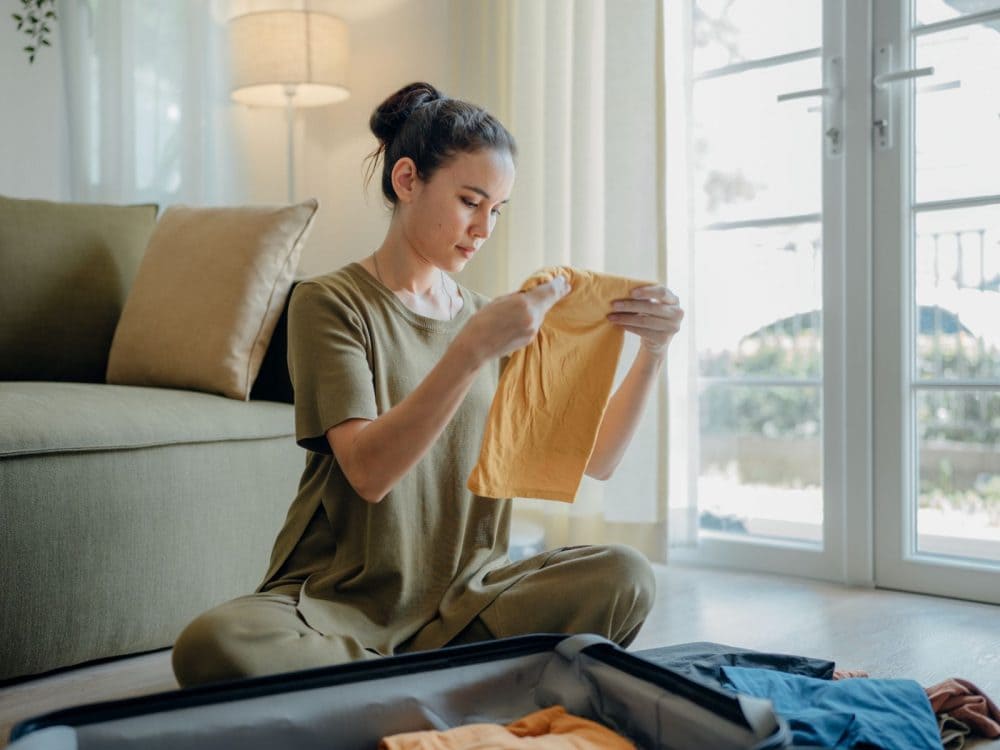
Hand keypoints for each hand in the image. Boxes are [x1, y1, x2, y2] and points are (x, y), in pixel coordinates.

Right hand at [456, 274, 571, 364]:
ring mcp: (532, 331)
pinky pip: (534, 324)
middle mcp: (533, 318)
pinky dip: (531, 318)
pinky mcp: (529, 340)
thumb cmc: (482, 321)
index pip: (550, 292)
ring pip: (541, 314)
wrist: (476, 347)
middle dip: (554, 294)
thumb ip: (520, 296)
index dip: (559, 285)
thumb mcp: (500, 301)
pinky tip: (520, 318)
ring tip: (530, 302)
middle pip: (548, 303)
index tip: (564, 281)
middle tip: (563, 286)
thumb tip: (531, 293)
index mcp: (526, 305)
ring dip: (539, 307)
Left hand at [607, 285, 683, 355]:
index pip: (662, 292)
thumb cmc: (651, 317)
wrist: (656, 341)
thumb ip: (644, 298)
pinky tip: (621, 325)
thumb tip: (621, 291)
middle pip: (651, 307)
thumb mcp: (652, 306)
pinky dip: (630, 327)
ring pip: (645, 320)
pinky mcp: (664, 339)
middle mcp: (677, 313)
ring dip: (626, 318)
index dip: (646, 292)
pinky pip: (643, 332)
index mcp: (674, 300)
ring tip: (612, 317)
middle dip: (630, 305)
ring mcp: (672, 327)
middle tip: (614, 305)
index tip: (631, 293)